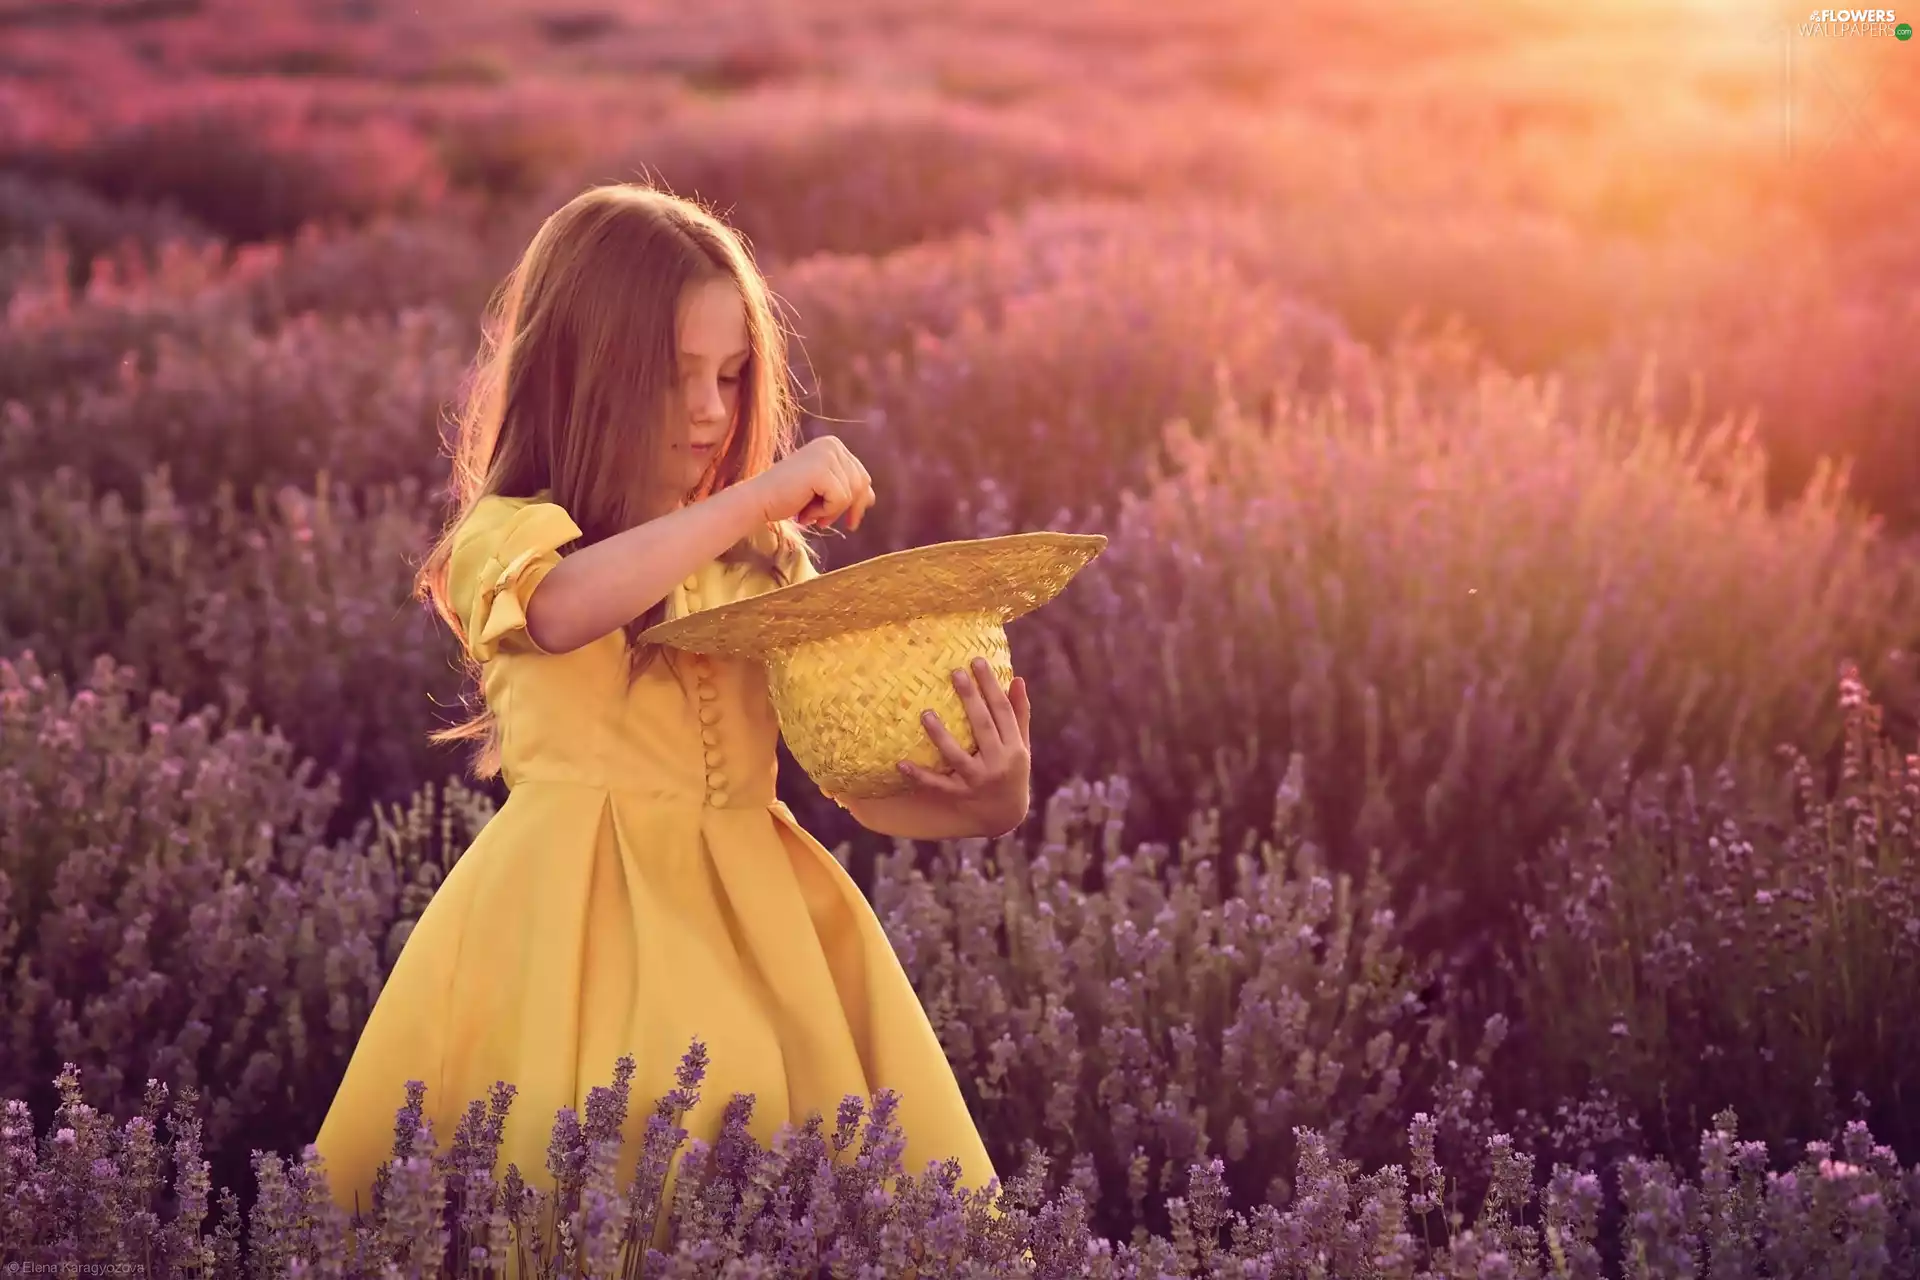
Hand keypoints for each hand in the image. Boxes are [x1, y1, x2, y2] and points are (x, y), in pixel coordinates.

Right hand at [746, 435, 874, 530]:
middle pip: (862, 485)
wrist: (759, 501)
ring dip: (832, 512)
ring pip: (851, 494)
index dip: (859, 503)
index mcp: (833, 445)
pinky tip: (806, 513)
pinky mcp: (821, 469)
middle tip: (825, 523)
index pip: (862, 477)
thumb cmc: (787, 497)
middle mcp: (832, 445)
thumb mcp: (823, 491)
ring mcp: (827, 455)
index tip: (849, 523)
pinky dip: (825, 512)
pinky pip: (840, 500)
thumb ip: (846, 489)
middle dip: (849, 509)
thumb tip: (872, 497)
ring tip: (810, 515)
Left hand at [897, 657, 1032, 835]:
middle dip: (970, 698)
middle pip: (982, 726)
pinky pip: (938, 785)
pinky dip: (920, 775)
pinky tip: (901, 763)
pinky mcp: (960, 795)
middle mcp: (998, 763)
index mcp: (1014, 747)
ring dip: (941, 735)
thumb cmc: (1012, 771)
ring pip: (958, 756)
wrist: (1005, 816)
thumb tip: (1018, 679)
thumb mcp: (1022, 745)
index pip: (1002, 711)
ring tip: (926, 713)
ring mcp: (978, 781)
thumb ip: (1019, 714)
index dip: (991, 685)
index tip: (978, 662)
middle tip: (956, 673)